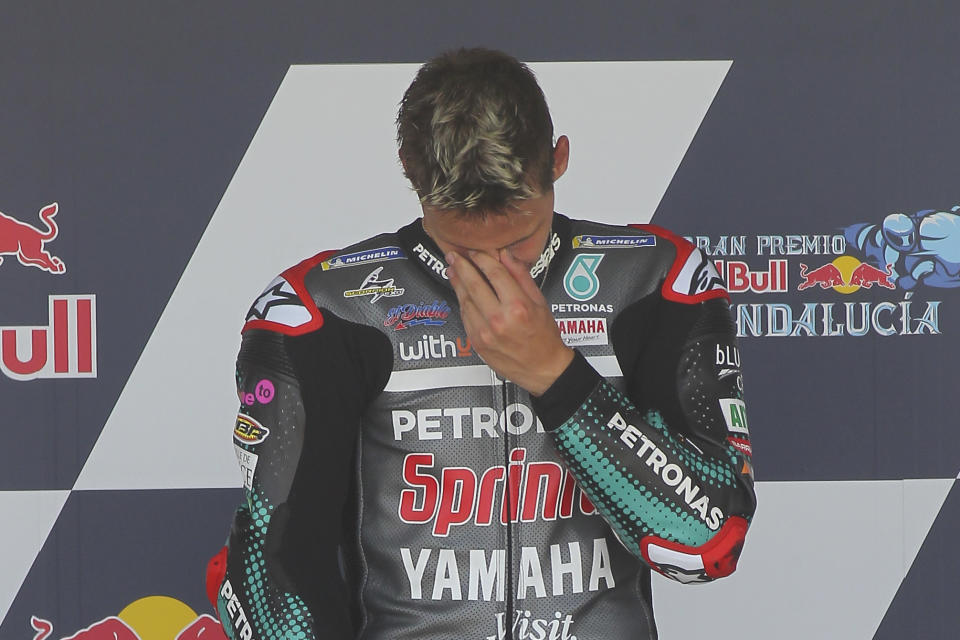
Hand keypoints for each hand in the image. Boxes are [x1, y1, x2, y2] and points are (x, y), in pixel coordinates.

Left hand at [446, 249, 573, 395]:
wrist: (543, 368)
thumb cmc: (544, 337)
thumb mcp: (539, 301)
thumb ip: (520, 276)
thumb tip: (506, 256)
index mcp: (517, 307)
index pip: (494, 273)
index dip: (482, 258)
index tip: (476, 252)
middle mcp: (499, 319)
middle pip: (474, 284)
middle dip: (461, 266)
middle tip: (453, 255)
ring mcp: (485, 332)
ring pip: (465, 300)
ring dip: (457, 283)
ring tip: (453, 271)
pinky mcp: (476, 342)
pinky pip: (464, 316)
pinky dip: (461, 302)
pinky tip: (461, 293)